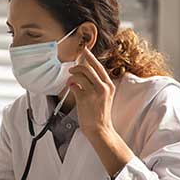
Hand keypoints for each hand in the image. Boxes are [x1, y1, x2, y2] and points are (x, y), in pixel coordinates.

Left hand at [66, 48, 133, 176]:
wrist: (99, 129)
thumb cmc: (99, 113)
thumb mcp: (103, 96)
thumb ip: (97, 85)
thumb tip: (84, 73)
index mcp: (109, 85)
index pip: (99, 67)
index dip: (90, 57)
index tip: (84, 51)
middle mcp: (103, 87)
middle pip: (88, 68)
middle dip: (77, 66)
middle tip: (71, 69)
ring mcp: (94, 92)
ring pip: (80, 75)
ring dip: (72, 76)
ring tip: (70, 80)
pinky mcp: (85, 98)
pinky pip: (74, 85)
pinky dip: (70, 85)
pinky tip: (71, 88)